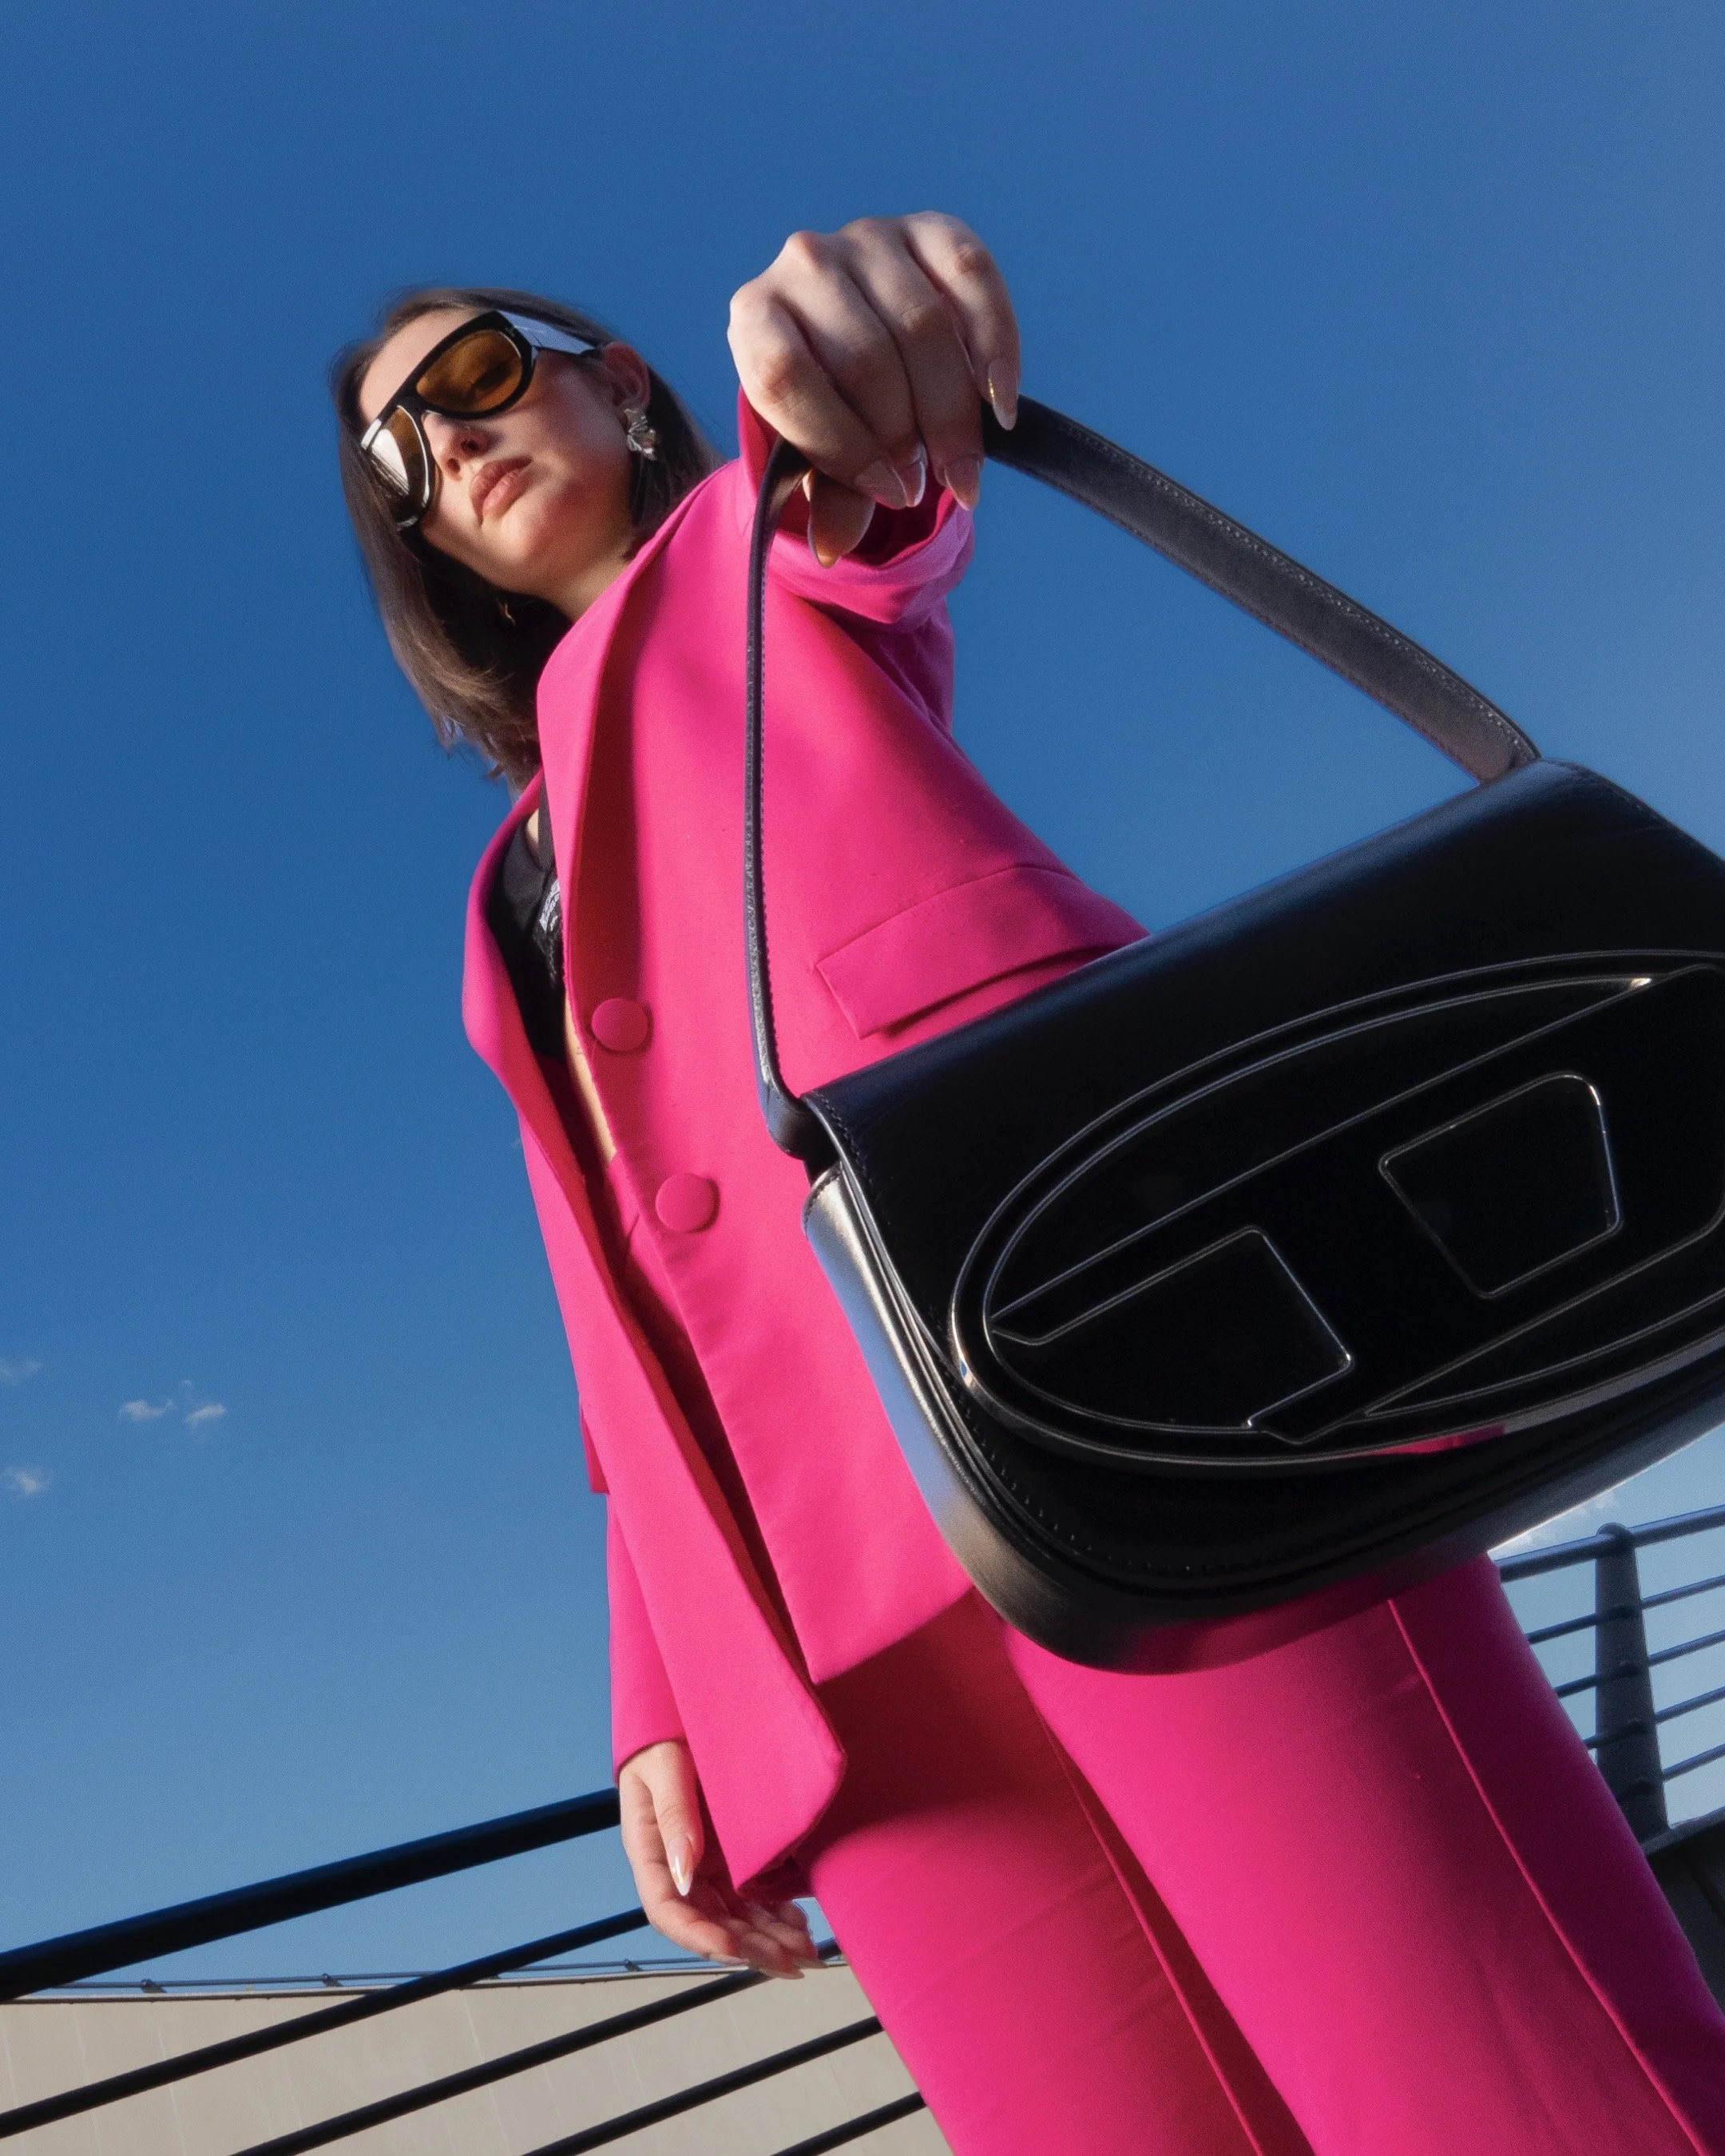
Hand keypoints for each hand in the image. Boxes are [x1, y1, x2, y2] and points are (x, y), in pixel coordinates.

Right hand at [617, 1739, 817, 1978]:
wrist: (685, 1710)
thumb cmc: (668, 1733)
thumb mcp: (664, 1765)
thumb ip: (674, 1814)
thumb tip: (683, 1872)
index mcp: (649, 1850)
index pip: (668, 1910)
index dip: (701, 1936)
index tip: (736, 1950)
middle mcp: (679, 1866)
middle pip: (710, 1922)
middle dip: (750, 1949)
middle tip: (792, 1964)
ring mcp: (707, 1862)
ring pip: (735, 1915)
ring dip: (768, 1938)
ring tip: (806, 1952)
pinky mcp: (729, 1853)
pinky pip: (751, 1894)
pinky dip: (775, 1913)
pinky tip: (799, 1923)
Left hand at [728, 212, 1020, 564]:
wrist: (852, 338)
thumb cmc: (829, 405)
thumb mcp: (816, 455)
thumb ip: (829, 495)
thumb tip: (832, 547)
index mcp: (756, 317)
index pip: (788, 378)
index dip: (841, 444)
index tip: (889, 493)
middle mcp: (804, 263)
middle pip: (865, 359)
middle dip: (905, 436)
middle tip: (930, 484)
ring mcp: (869, 238)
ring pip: (923, 326)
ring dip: (952, 409)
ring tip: (963, 464)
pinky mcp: (930, 229)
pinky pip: (973, 277)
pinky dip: (995, 344)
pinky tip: (998, 402)